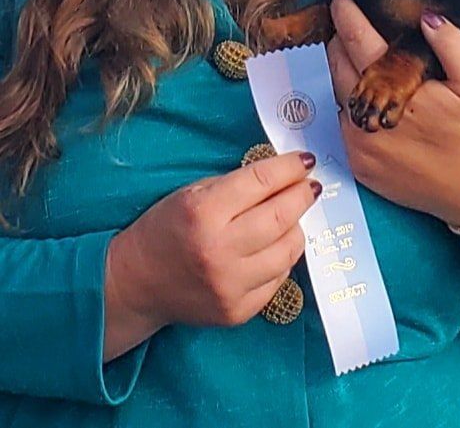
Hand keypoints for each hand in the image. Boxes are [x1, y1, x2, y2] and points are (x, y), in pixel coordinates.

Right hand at [104, 152, 317, 358]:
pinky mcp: (238, 311)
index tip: (306, 161)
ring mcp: (231, 286)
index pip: (261, 182)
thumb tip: (283, 176)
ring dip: (296, 228)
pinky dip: (282, 258)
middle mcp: (219, 251)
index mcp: (204, 212)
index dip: (290, 168)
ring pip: (288, 251)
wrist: (136, 283)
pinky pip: (278, 279)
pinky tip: (274, 246)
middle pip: (282, 217)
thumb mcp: (192, 193)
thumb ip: (237, 185)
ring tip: (291, 217)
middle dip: (302, 196)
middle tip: (310, 186)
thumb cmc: (165, 228)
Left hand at [327, 0, 459, 227]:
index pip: (357, 40)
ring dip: (344, 76)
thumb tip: (426, 16)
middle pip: (337, 65)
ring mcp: (359, 143)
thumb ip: (452, 44)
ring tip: (362, 64)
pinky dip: (350, 108)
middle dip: (340, 42)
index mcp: (395, 88)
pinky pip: (342, 126)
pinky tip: (370, 102)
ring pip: (336, 94)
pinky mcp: (359, 166)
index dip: (345, 15)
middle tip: (349, 28)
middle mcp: (369, 115)